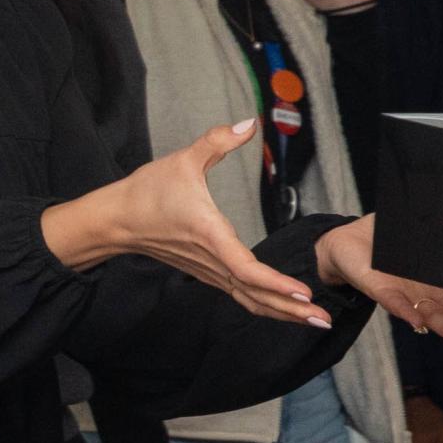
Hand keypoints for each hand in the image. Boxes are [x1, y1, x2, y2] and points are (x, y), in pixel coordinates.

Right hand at [46, 120, 329, 328]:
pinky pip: (241, 295)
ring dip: (282, 312)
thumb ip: (218, 141)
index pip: (248, 270)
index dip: (277, 285)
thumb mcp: (183, 159)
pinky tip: (286, 308)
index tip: (303, 293)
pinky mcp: (208, 272)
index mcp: (211, 237)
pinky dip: (266, 304)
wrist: (118, 220)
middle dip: (292, 310)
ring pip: (250, 300)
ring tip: (314, 319)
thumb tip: (249, 123)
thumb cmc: (148, 192)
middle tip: (324, 319)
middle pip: (256, 295)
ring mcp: (210, 271)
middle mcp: (213, 261)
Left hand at [315, 217, 442, 355]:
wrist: (347, 239)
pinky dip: (406, 312)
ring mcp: (404, 294)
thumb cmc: (388, 239)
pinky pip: (393, 302)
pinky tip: (418, 324)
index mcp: (438, 284)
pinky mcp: (379, 286)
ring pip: (431, 316)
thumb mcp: (426, 231)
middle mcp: (424, 295)